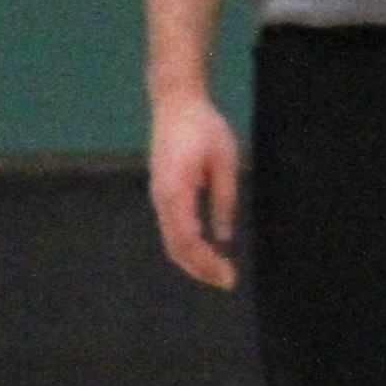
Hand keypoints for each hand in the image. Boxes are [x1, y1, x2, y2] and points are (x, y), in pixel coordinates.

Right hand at [148, 91, 240, 288]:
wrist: (175, 103)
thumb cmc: (203, 127)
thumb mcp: (224, 160)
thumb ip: (224, 199)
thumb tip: (224, 237)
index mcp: (176, 190)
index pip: (189, 239)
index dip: (206, 262)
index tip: (228, 276)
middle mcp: (161, 199)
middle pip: (175, 247)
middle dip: (199, 269)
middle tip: (226, 282)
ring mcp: (158, 197)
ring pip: (170, 241)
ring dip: (192, 261)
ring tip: (217, 273)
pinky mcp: (161, 193)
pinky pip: (170, 229)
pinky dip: (185, 247)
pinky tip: (203, 254)